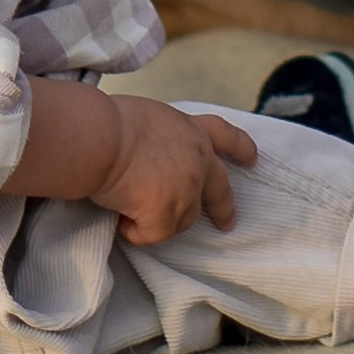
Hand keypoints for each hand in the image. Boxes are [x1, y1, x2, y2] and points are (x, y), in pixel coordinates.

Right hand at [91, 95, 255, 246]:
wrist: (101, 139)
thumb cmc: (111, 122)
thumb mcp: (150, 118)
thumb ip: (164, 138)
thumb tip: (150, 158)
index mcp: (191, 130)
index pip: (225, 136)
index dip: (240, 148)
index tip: (253, 158)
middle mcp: (198, 159)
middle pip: (219, 189)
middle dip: (225, 208)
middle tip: (227, 223)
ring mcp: (187, 189)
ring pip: (182, 219)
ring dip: (159, 219)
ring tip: (125, 205)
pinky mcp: (169, 214)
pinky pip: (153, 235)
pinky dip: (135, 231)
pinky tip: (119, 215)